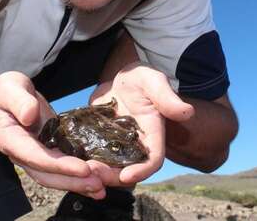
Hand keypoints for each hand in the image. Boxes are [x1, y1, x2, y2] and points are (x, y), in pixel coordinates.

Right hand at [0, 71, 105, 198]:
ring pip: (57, 177)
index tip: (83, 169)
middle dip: (74, 181)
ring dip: (80, 183)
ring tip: (103, 187)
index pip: (37, 157)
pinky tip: (100, 178)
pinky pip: (64, 167)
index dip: (60, 166)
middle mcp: (23, 155)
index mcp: (12, 141)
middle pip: (48, 175)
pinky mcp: (48, 151)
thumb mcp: (11, 89)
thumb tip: (30, 115)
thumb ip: (20, 101)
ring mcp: (36, 156)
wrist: (3, 97)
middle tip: (100, 185)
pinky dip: (81, 175)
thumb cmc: (6, 91)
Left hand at [88, 63, 193, 185]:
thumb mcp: (153, 81)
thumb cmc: (141, 79)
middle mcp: (136, 146)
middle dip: (110, 176)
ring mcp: (116, 147)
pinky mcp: (99, 143)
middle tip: (92, 173)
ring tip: (79, 170)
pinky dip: (82, 162)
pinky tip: (69, 161)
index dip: (141, 171)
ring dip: (94, 172)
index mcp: (153, 135)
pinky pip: (91, 157)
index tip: (126, 177)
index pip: (153, 160)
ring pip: (107, 167)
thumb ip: (167, 96)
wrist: (119, 79)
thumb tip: (187, 111)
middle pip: (126, 169)